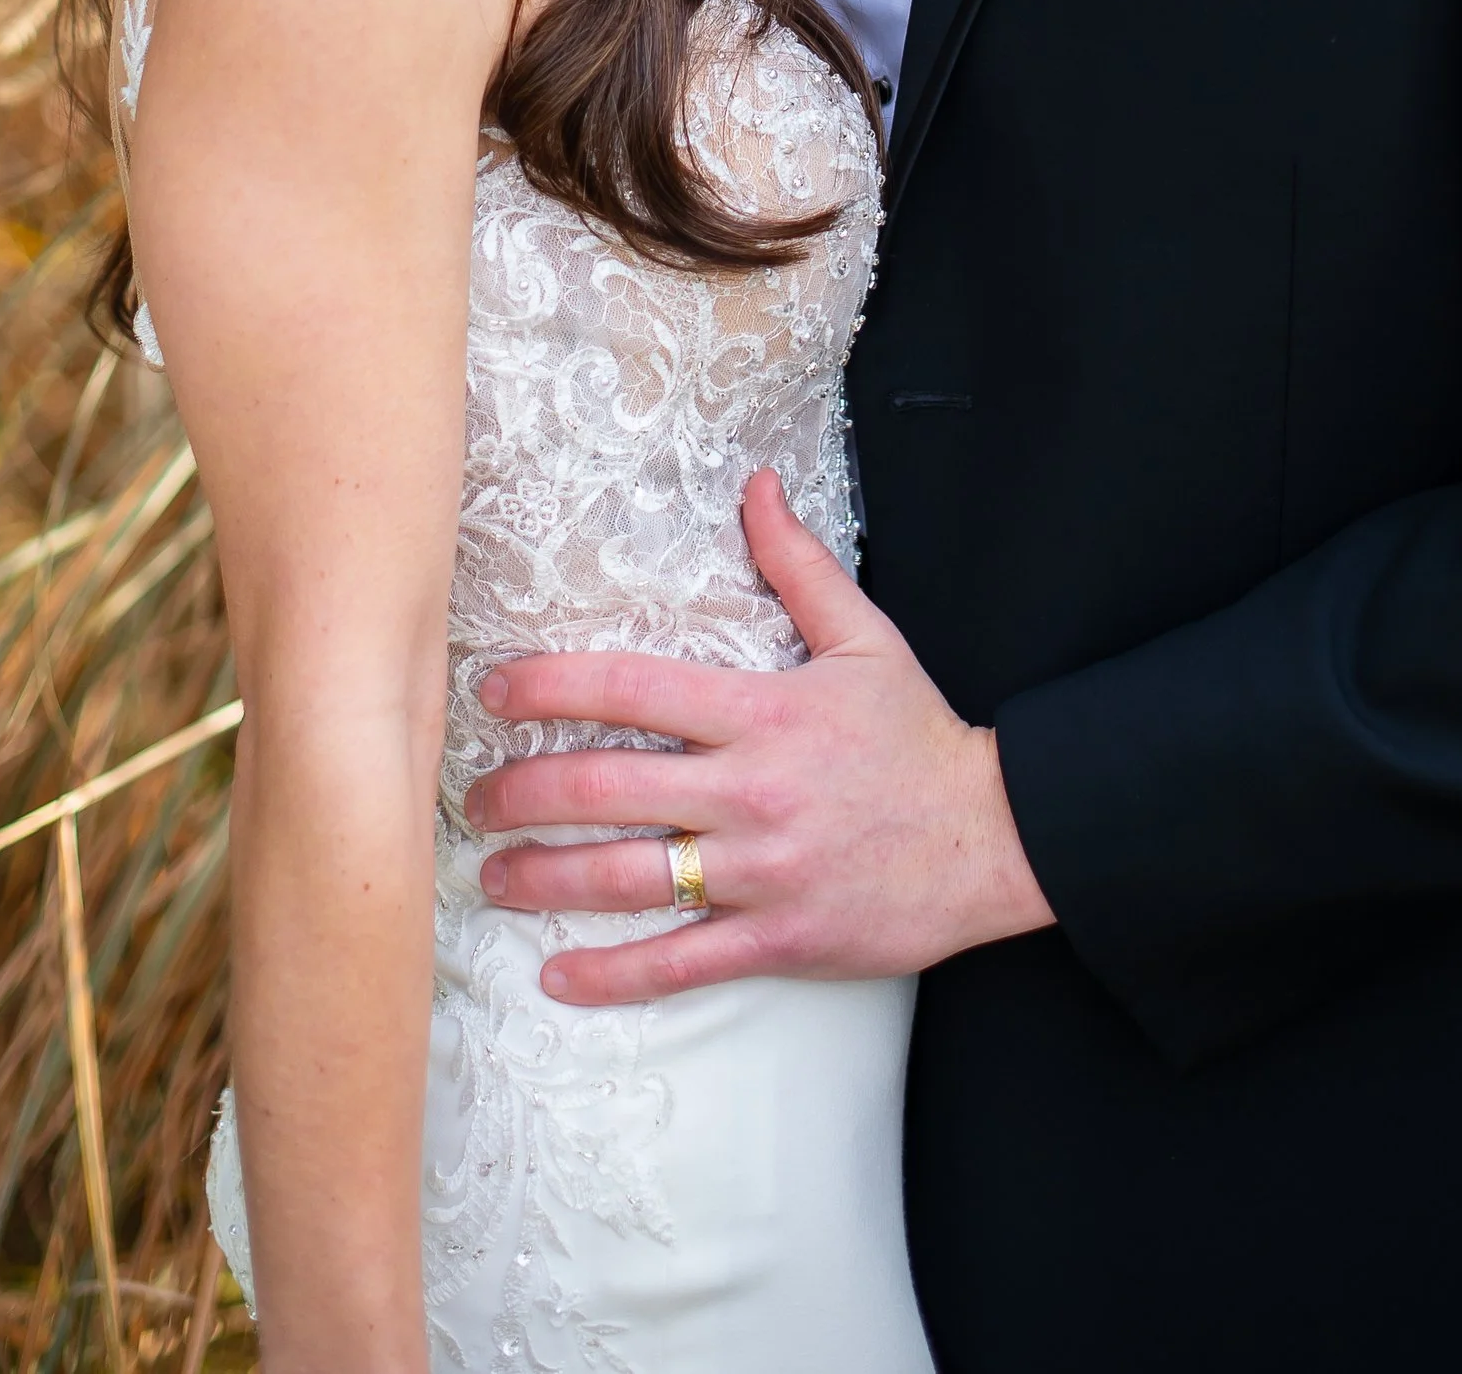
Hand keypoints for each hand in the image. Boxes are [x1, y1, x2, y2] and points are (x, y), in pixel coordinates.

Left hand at [465, 467, 1056, 1002]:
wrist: (990, 839)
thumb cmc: (917, 734)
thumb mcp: (864, 636)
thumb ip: (797, 565)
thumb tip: (755, 487)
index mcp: (761, 711)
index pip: (633, 688)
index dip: (552, 687)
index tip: (493, 691)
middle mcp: (749, 791)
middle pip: (608, 788)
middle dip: (524, 792)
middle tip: (470, 797)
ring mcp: (760, 873)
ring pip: (628, 879)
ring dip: (546, 878)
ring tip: (492, 875)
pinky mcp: (777, 940)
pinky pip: (681, 963)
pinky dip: (613, 974)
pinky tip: (558, 973)